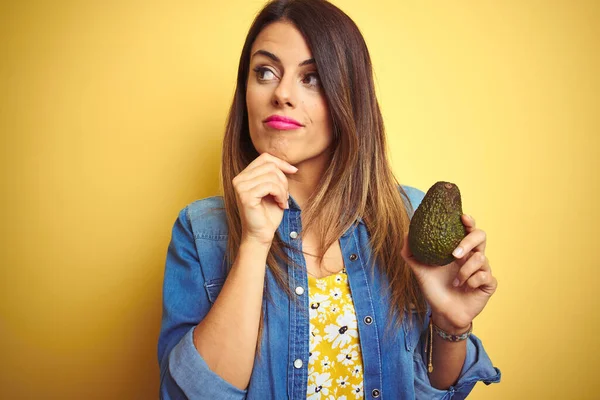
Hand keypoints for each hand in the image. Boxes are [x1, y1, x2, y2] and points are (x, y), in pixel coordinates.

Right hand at [232, 153, 297, 246]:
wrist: (261, 235)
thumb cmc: (268, 214)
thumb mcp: (273, 190)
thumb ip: (275, 176)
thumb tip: (290, 166)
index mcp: (244, 176)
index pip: (264, 158)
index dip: (281, 163)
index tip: (294, 171)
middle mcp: (239, 179)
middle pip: (270, 166)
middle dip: (283, 180)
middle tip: (285, 196)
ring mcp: (240, 187)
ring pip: (272, 176)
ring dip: (283, 189)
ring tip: (282, 201)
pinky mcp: (246, 196)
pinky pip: (270, 186)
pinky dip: (280, 195)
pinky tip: (281, 204)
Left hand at [401, 214, 497, 332]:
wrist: (442, 313)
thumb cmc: (433, 289)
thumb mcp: (419, 269)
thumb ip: (411, 252)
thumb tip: (407, 233)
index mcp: (458, 250)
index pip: (467, 229)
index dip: (468, 221)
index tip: (462, 217)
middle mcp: (472, 256)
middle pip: (481, 236)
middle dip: (468, 242)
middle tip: (455, 254)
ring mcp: (482, 269)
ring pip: (482, 258)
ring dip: (465, 270)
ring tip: (455, 281)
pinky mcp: (488, 284)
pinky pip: (487, 276)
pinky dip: (474, 281)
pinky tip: (466, 287)